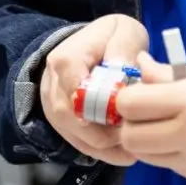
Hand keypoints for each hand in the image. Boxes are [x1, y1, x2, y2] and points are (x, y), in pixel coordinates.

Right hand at [39, 14, 148, 165]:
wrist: (89, 44)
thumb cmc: (110, 38)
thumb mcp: (122, 31)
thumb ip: (123, 47)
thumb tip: (122, 68)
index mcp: (66, 59)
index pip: (74, 88)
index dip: (99, 107)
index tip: (128, 116)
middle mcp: (52, 83)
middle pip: (70, 116)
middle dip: (103, 133)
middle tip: (134, 139)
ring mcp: (51, 102)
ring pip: (71, 133)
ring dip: (102, 147)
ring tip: (131, 152)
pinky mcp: (59, 118)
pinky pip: (74, 140)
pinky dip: (97, 150)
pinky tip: (120, 153)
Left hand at [113, 54, 185, 183]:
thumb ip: (170, 74)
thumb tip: (139, 65)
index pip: (130, 105)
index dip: (127, 98)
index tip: (137, 94)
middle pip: (130, 137)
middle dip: (132, 124)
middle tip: (146, 115)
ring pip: (147, 156)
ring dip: (148, 142)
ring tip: (167, 127)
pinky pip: (172, 166)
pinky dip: (171, 154)